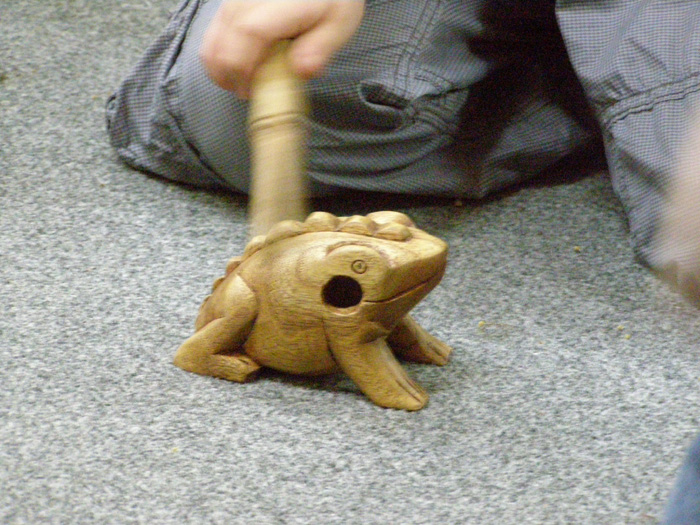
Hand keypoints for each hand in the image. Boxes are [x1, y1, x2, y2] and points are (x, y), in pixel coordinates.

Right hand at [200, 0, 364, 97]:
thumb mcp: (338, 23)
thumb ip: (319, 49)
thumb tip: (300, 71)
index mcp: (275, 6)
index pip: (244, 39)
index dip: (240, 71)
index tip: (248, 90)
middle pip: (220, 42)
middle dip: (226, 74)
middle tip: (245, 90)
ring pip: (211, 37)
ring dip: (220, 65)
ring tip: (240, 79)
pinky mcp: (232, 1)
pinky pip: (215, 29)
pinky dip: (220, 50)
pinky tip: (239, 60)